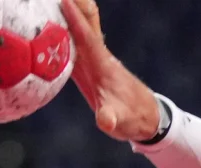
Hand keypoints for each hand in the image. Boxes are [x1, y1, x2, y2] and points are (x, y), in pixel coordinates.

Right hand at [60, 0, 160, 141]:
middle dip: (77, 7)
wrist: (146, 118)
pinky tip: (54, 21)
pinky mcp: (90, 66)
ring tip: (56, 0)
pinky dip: (67, 28)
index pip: (88, 39)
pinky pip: (76, 42)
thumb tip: (106, 121)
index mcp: (103, 66)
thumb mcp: (120, 122)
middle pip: (87, 26)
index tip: (65, 0)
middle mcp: (99, 58)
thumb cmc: (132, 118)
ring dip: (71, 13)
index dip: (77, 21)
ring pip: (81, 31)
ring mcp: (95, 61)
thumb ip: (111, 119)